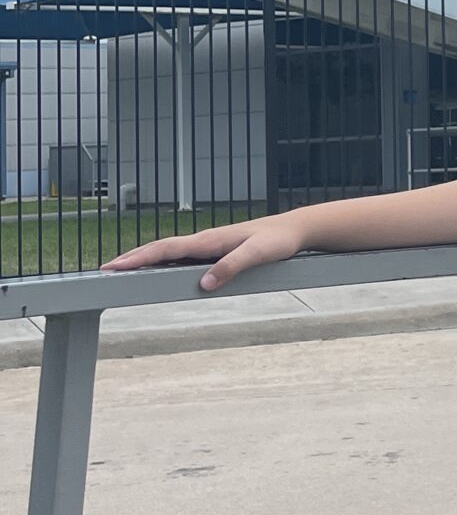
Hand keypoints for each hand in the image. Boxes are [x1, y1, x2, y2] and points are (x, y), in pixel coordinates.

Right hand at [102, 214, 308, 292]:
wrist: (292, 230)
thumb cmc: (277, 241)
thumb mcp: (257, 255)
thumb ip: (231, 268)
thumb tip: (203, 285)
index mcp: (208, 240)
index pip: (165, 249)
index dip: (138, 258)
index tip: (114, 266)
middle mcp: (204, 240)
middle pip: (160, 248)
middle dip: (132, 258)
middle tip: (105, 270)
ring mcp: (208, 244)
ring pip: (169, 251)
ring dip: (144, 258)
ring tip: (122, 269)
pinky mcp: (214, 249)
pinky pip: (181, 255)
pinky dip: (163, 260)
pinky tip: (158, 268)